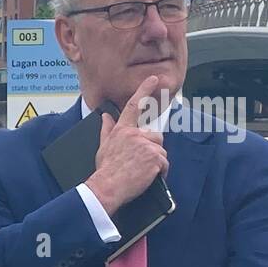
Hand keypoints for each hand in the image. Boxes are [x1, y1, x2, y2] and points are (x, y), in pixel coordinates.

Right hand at [84, 75, 168, 214]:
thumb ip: (106, 129)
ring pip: (161, 150)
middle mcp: (135, 134)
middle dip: (152, 149)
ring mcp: (146, 145)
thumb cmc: (105, 170)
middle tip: (140, 163)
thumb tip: (105, 116)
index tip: (153, 79)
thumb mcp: (103, 147)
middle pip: (155, 136)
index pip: (133, 106)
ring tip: (141, 171)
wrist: (107, 187)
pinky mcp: (155, 157)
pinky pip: (164, 163)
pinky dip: (159, 172)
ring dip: (155, 162)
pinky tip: (147, 177)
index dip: (143, 90)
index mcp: (122, 131)